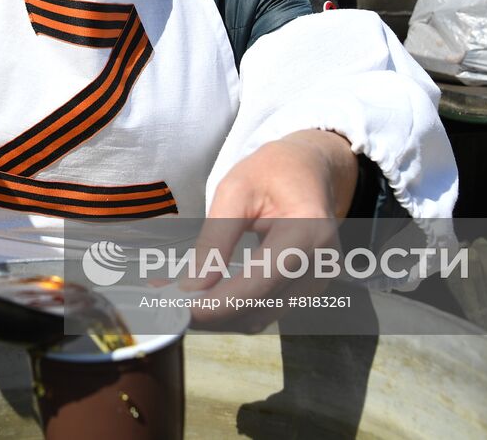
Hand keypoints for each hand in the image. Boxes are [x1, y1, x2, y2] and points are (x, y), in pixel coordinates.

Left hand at [187, 130, 358, 331]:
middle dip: (212, 312)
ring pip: (261, 317)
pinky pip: (266, 309)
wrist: (308, 168)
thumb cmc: (273, 170)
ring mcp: (317, 280)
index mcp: (307, 231)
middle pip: (259, 309)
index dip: (219, 304)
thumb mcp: (235, 190)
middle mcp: (320, 263)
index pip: (259, 283)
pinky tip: (208, 293)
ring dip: (220, 314)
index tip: (181, 310)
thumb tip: (193, 286)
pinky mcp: (306, 288)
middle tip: (167, 302)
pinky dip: (234, 307)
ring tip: (181, 296)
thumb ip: (216, 238)